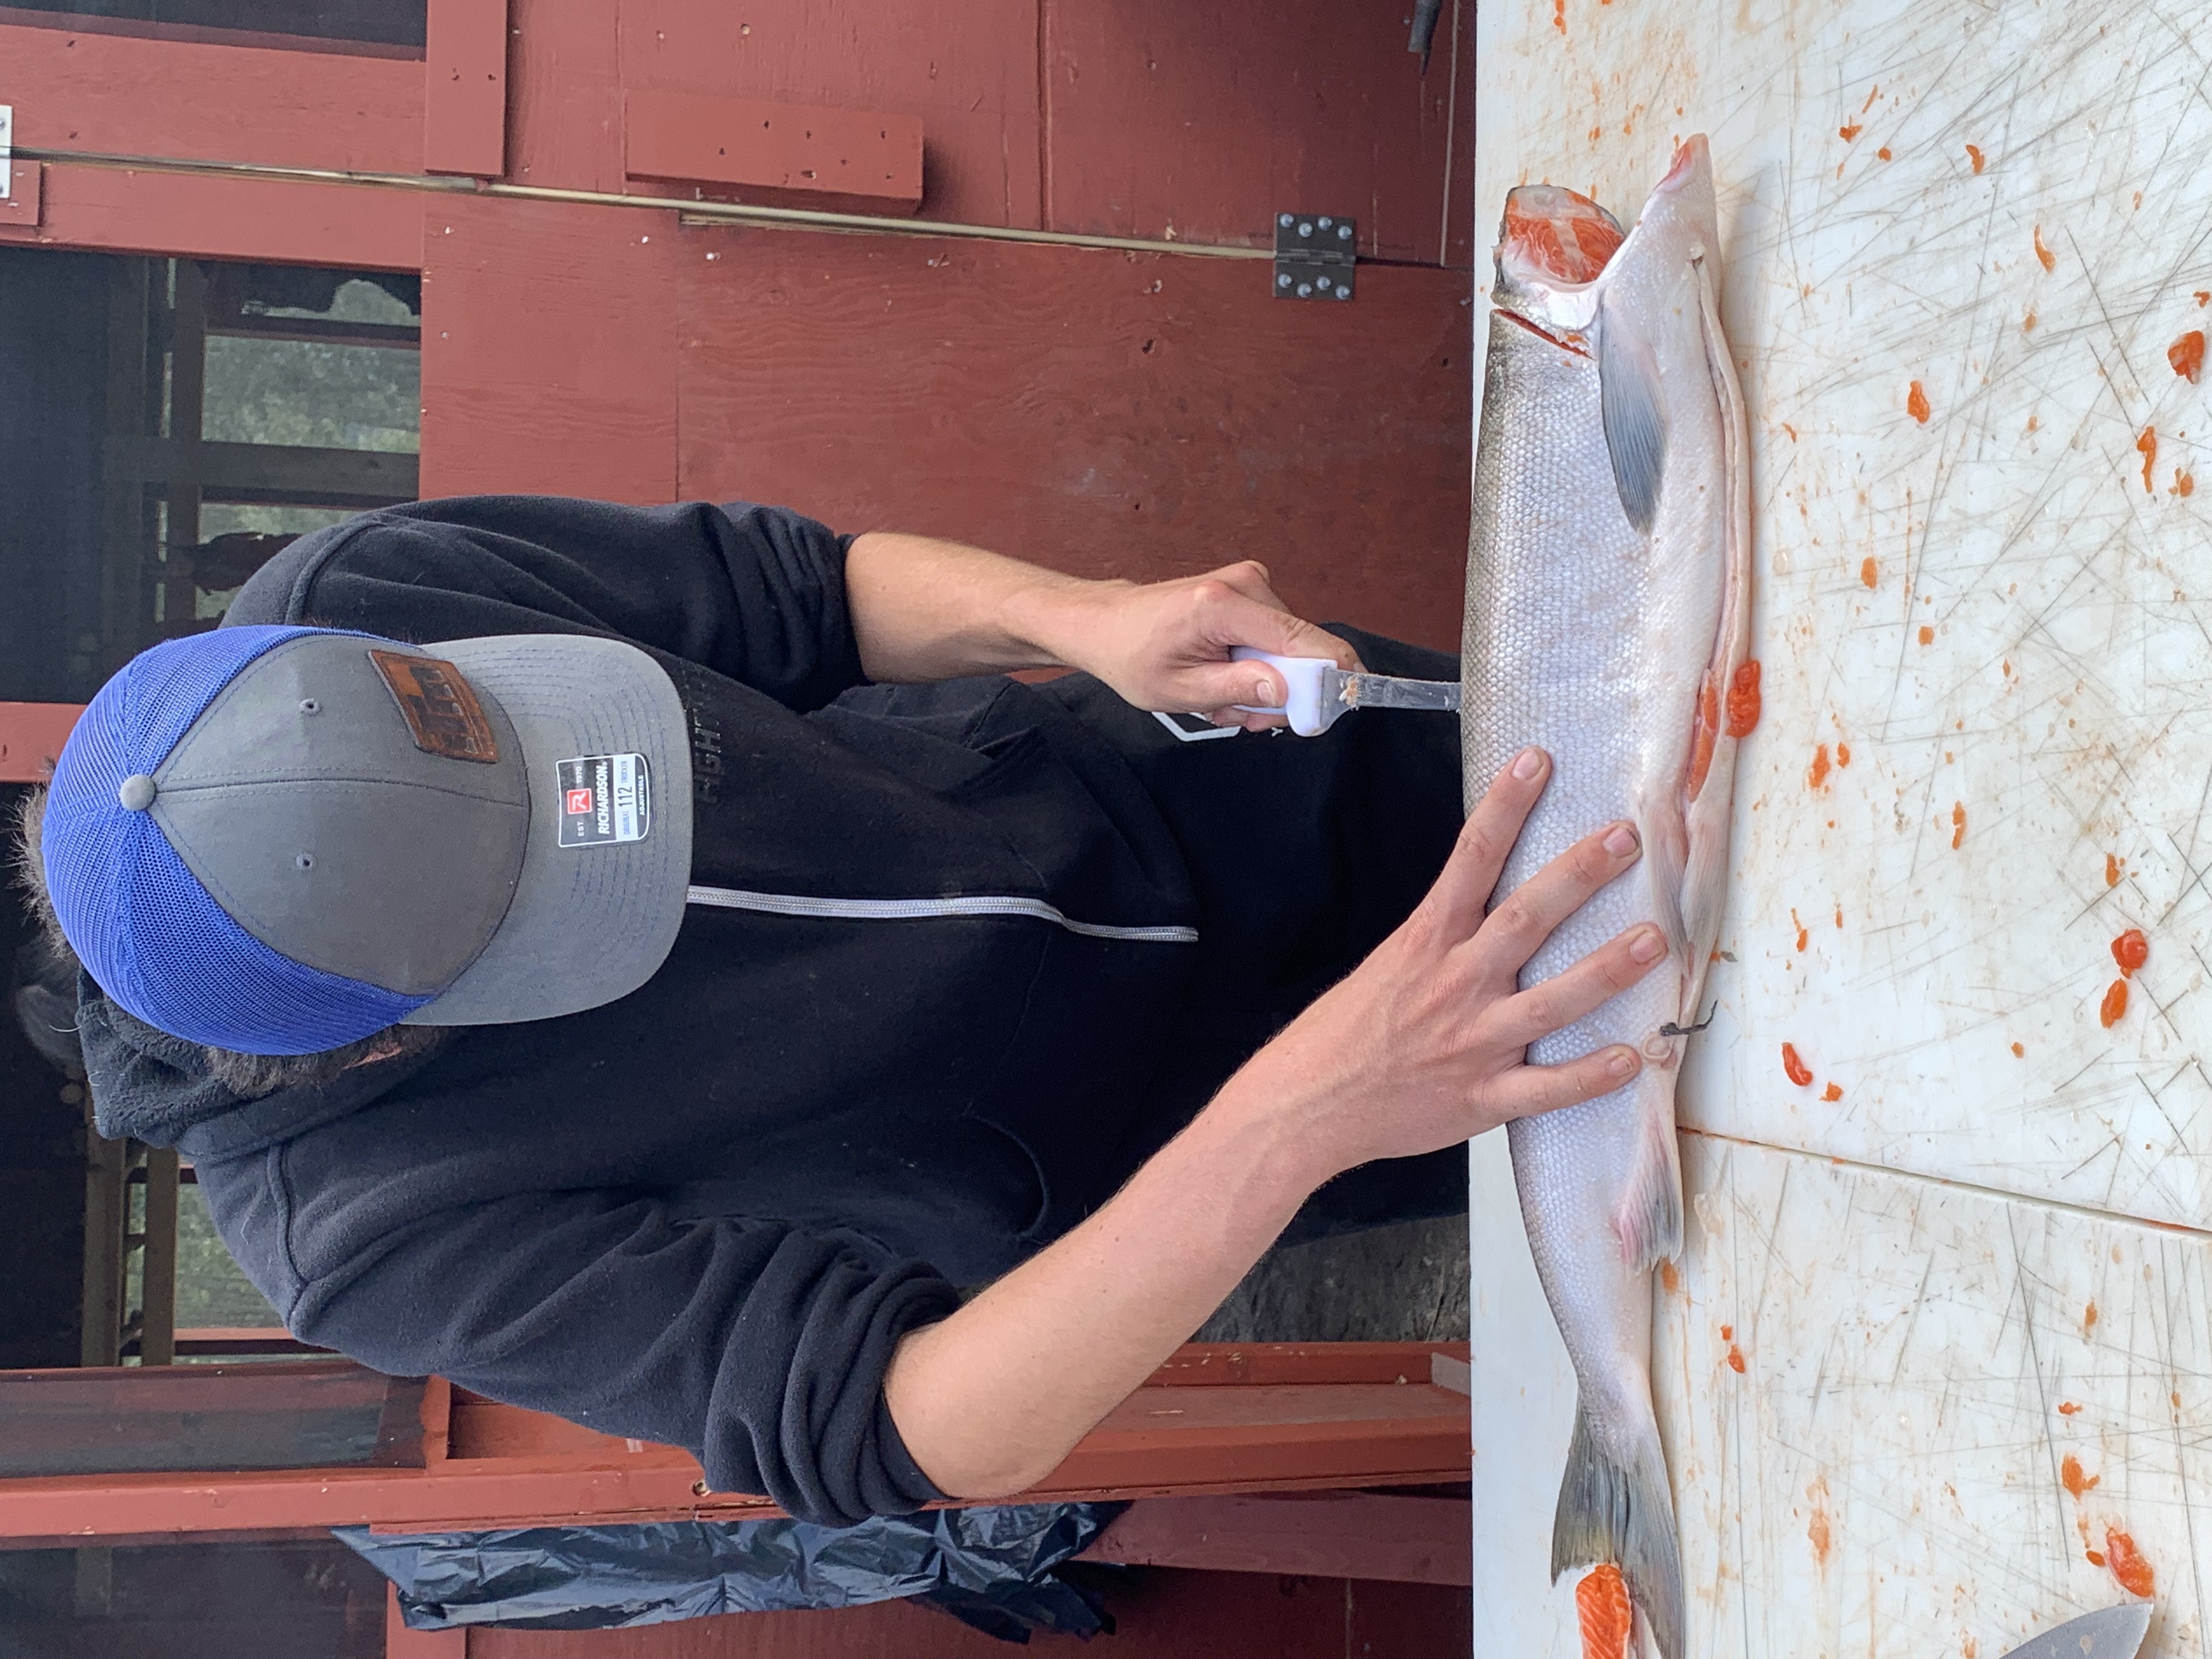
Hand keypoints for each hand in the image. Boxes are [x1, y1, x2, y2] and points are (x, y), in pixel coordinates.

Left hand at [1051, 560, 1362, 729]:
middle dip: (1280, 691)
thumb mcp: (1179, 690)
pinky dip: (1258, 665)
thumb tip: (1287, 689)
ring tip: (1221, 693)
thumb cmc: (1133, 655)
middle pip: (1299, 649)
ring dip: (1264, 682)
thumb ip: (1237, 689)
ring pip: (1289, 649)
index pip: (1299, 638)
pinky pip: (1275, 639)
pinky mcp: (1252, 590)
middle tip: (1242, 716)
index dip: (1329, 674)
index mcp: (1221, 605)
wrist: (1107, 624)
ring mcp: (1250, 581)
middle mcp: (1243, 583)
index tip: (1341, 705)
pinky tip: (1226, 673)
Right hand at [1223, 746, 1664, 1174]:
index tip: (1538, 761)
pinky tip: (1632, 1057)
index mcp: (1426, 943)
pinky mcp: (1482, 1096)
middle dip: (1578, 875)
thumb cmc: (1343, 1035)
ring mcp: (1473, 1041)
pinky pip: (1545, 1088)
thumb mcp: (1387, 965)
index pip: (1470, 859)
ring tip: (1652, 939)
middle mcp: (1455, 983)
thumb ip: (1441, 938)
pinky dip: (1588, 1076)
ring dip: (1604, 970)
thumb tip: (1488, 901)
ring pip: (1550, 1002)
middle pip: (1524, 919)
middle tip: (1624, 838)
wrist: (1307, 1104)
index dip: (1505, 807)